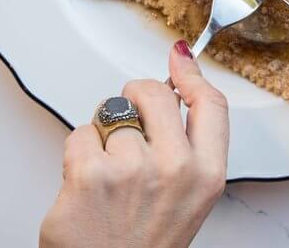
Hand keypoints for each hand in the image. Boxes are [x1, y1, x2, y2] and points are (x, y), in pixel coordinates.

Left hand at [39, 41, 228, 247]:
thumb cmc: (141, 245)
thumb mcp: (186, 199)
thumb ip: (186, 147)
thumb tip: (177, 89)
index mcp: (206, 175)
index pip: (210, 104)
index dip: (191, 75)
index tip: (179, 59)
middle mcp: (175, 169)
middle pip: (154, 93)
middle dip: (133, 97)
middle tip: (126, 121)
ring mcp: (132, 168)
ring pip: (112, 115)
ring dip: (103, 137)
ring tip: (107, 176)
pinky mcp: (90, 171)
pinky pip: (81, 133)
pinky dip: (77, 154)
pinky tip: (85, 183)